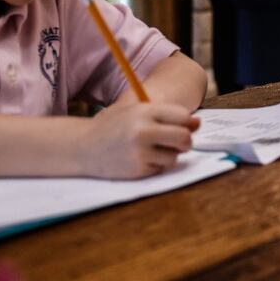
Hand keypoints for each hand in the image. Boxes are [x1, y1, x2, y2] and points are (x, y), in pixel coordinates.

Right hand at [78, 97, 198, 178]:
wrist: (82, 147)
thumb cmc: (113, 127)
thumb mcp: (135, 112)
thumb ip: (166, 115)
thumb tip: (197, 123)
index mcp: (145, 111)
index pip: (183, 116)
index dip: (186, 123)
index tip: (181, 126)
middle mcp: (144, 130)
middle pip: (184, 138)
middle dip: (185, 142)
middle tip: (177, 142)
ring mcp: (141, 151)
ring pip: (175, 156)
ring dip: (169, 155)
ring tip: (151, 150)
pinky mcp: (138, 169)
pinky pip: (161, 168)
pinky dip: (156, 165)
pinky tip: (140, 159)